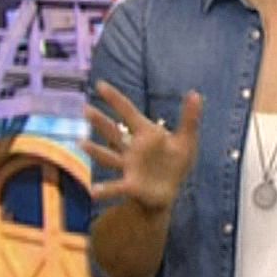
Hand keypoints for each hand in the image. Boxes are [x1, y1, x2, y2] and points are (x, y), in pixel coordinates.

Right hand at [82, 80, 203, 214]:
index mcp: (146, 134)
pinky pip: (116, 186)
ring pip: (109, 156)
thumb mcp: (186, 140)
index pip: (129, 112)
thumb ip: (190, 118)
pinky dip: (105, 189)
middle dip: (101, 122)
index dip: (115, 99)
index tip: (99, 84)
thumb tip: (196, 93)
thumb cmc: (175, 162)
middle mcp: (133, 148)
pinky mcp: (131, 185)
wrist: (169, 191)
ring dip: (95, 150)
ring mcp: (129, 166)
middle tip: (86, 109)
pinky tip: (93, 192)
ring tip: (80, 142)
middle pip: (114, 132)